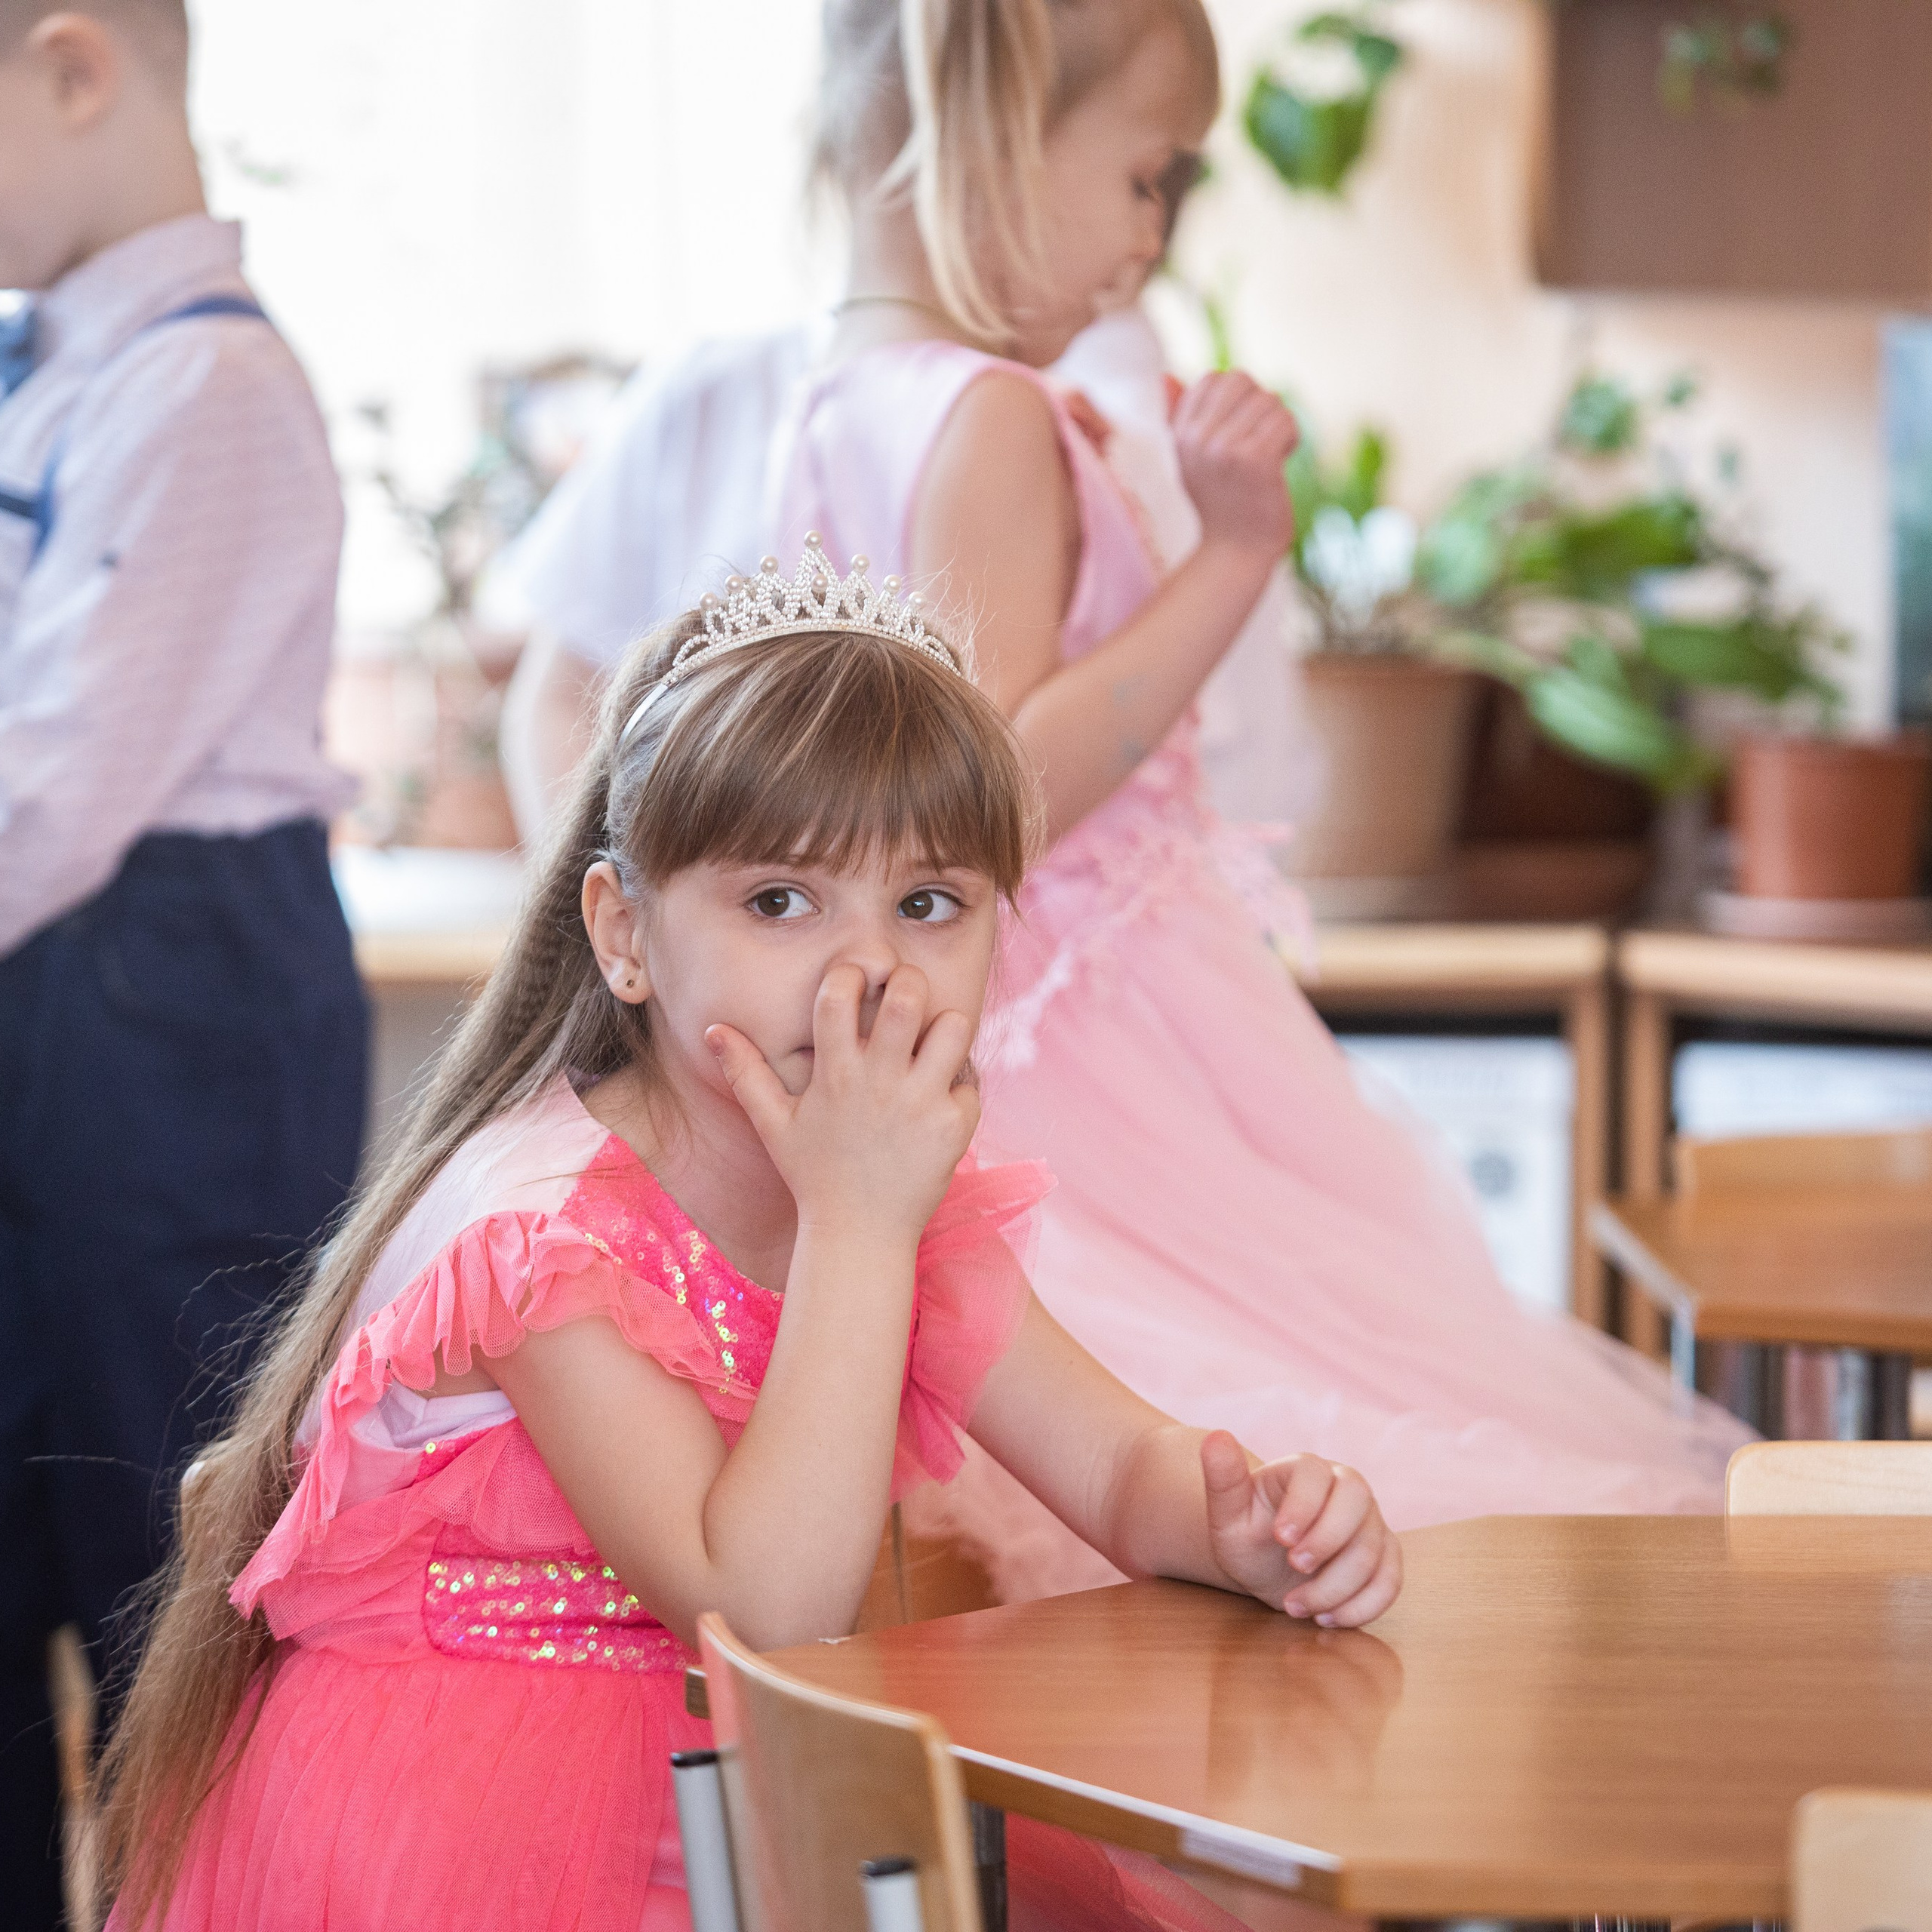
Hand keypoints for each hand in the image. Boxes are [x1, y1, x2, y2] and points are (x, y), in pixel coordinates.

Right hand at [707, 963, 978, 1245]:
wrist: (859, 1235)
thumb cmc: (813, 1175)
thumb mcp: (774, 1124)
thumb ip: (745, 1072)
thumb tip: (713, 1028)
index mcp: (835, 1075)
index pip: (839, 995)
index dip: (848, 974)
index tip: (853, 982)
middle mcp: (880, 1083)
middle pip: (907, 996)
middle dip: (908, 980)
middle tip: (904, 995)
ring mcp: (921, 1103)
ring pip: (953, 1027)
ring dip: (944, 1027)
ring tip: (930, 1044)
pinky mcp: (954, 1126)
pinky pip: (970, 1080)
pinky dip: (959, 1084)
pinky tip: (940, 1100)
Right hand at [1172, 371, 1299, 560]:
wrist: (1237, 551)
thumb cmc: (1220, 502)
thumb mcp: (1191, 458)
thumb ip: (1180, 417)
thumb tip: (1165, 377)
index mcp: (1180, 434)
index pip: (1212, 379)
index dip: (1236, 397)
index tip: (1239, 429)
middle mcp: (1197, 439)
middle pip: (1241, 381)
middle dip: (1260, 404)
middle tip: (1260, 437)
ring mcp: (1224, 449)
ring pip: (1268, 400)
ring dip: (1279, 424)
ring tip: (1271, 454)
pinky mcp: (1254, 460)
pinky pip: (1284, 421)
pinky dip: (1291, 438)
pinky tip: (1282, 460)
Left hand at [1201, 1432, 1400, 1627]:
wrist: (1265, 1567)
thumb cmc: (1246, 1535)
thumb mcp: (1227, 1514)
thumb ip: (1222, 1478)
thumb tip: (1216, 1436)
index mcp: (1305, 1469)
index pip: (1316, 1473)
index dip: (1303, 1505)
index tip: (1279, 1538)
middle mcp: (1345, 1487)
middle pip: (1358, 1499)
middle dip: (1328, 1540)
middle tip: (1294, 1568)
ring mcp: (1370, 1521)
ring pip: (1373, 1549)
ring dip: (1335, 1587)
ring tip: (1294, 1606)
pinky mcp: (1384, 1556)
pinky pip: (1390, 1581)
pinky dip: (1361, 1606)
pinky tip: (1325, 1618)